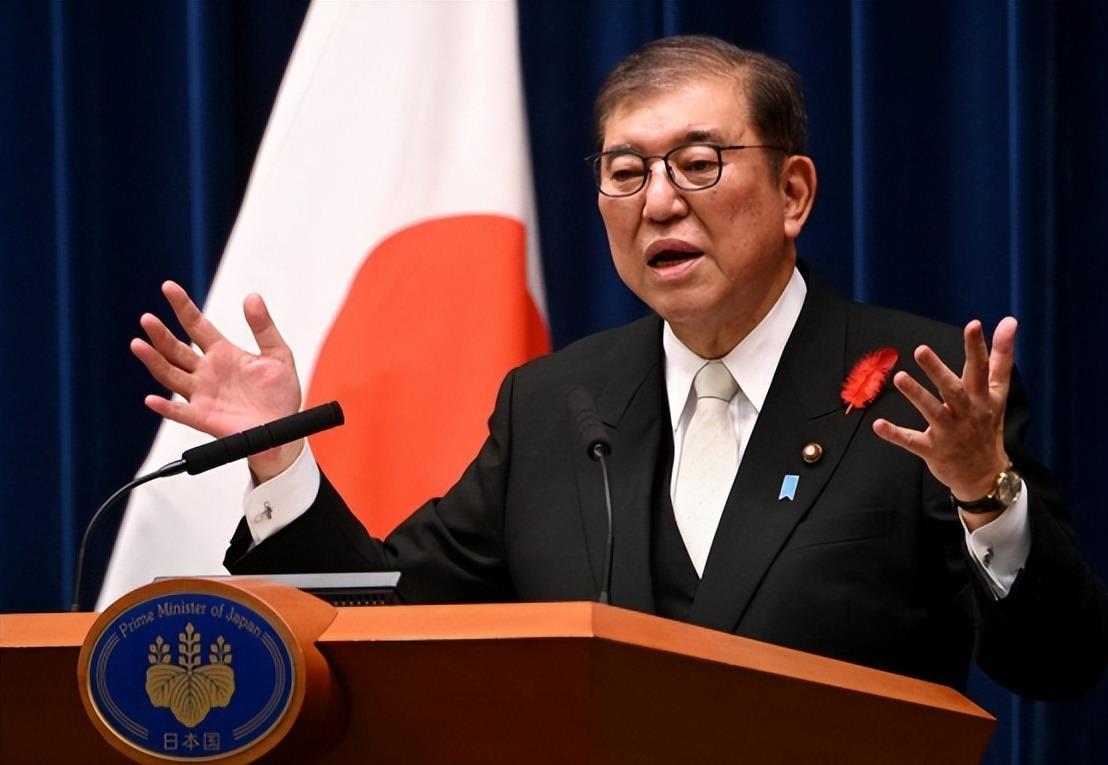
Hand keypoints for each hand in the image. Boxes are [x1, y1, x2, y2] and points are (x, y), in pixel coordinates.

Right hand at [131, 281, 303, 481]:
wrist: (284, 427)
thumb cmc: (279, 392)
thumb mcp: (277, 354)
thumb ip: (263, 327)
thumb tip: (252, 297)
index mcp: (223, 353)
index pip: (197, 325)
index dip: (183, 306)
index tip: (168, 287)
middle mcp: (206, 372)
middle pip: (177, 349)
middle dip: (161, 334)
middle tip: (147, 318)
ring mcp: (202, 394)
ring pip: (170, 375)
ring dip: (154, 361)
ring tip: (138, 344)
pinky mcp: (203, 417)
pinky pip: (180, 412)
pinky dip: (165, 407)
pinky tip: (152, 400)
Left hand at [872, 318, 1016, 527]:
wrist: (985, 475)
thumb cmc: (987, 425)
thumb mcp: (998, 393)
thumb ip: (1000, 358)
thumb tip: (1010, 320)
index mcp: (982, 398)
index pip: (981, 368)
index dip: (978, 347)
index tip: (974, 324)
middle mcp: (967, 413)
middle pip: (953, 389)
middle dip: (938, 370)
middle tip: (921, 350)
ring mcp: (949, 432)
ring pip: (932, 411)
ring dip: (916, 394)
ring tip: (899, 377)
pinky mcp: (932, 450)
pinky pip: (911, 441)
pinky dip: (895, 434)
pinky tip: (878, 425)